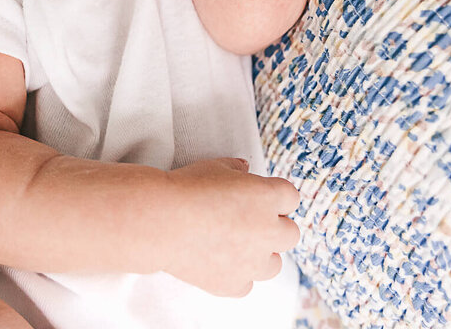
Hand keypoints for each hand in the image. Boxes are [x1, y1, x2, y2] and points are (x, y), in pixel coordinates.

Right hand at [159, 157, 299, 297]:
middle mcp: (269, 231)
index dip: (275, 197)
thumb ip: (236, 169)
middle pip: (290, 234)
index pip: (290, 197)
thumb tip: (243, 170)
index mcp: (268, 196)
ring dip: (261, 255)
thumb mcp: (214, 166)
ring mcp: (253, 262)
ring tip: (235, 245)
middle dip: (274, 227)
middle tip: (249, 221)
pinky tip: (219, 262)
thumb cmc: (185, 188)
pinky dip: (236, 275)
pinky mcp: (234, 283)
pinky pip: (246, 284)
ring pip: (274, 264)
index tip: (260, 198)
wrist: (160, 220)